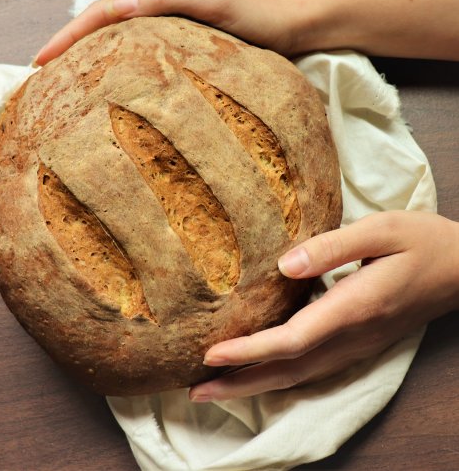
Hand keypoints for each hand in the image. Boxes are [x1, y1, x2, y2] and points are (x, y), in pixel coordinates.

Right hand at [33, 0, 314, 65]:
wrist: (291, 28)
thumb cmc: (258, 16)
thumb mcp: (214, 1)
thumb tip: (115, 6)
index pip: (99, 14)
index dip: (66, 36)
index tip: (38, 62)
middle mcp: (156, 10)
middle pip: (100, 27)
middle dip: (68, 48)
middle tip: (41, 78)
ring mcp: (166, 29)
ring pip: (115, 43)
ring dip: (87, 60)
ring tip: (64, 86)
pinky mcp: (179, 48)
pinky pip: (138, 57)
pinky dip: (115, 70)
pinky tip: (109, 88)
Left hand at [189, 211, 458, 401]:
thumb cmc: (422, 241)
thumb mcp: (381, 229)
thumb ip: (332, 247)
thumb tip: (283, 266)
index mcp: (355, 307)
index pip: (292, 339)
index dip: (249, 350)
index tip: (211, 354)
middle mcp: (352, 336)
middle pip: (289, 370)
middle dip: (241, 383)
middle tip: (196, 389)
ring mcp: (357, 345)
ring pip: (299, 376)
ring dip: (256, 385)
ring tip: (216, 388)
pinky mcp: (359, 343)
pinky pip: (312, 369)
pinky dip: (279, 376)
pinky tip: (259, 374)